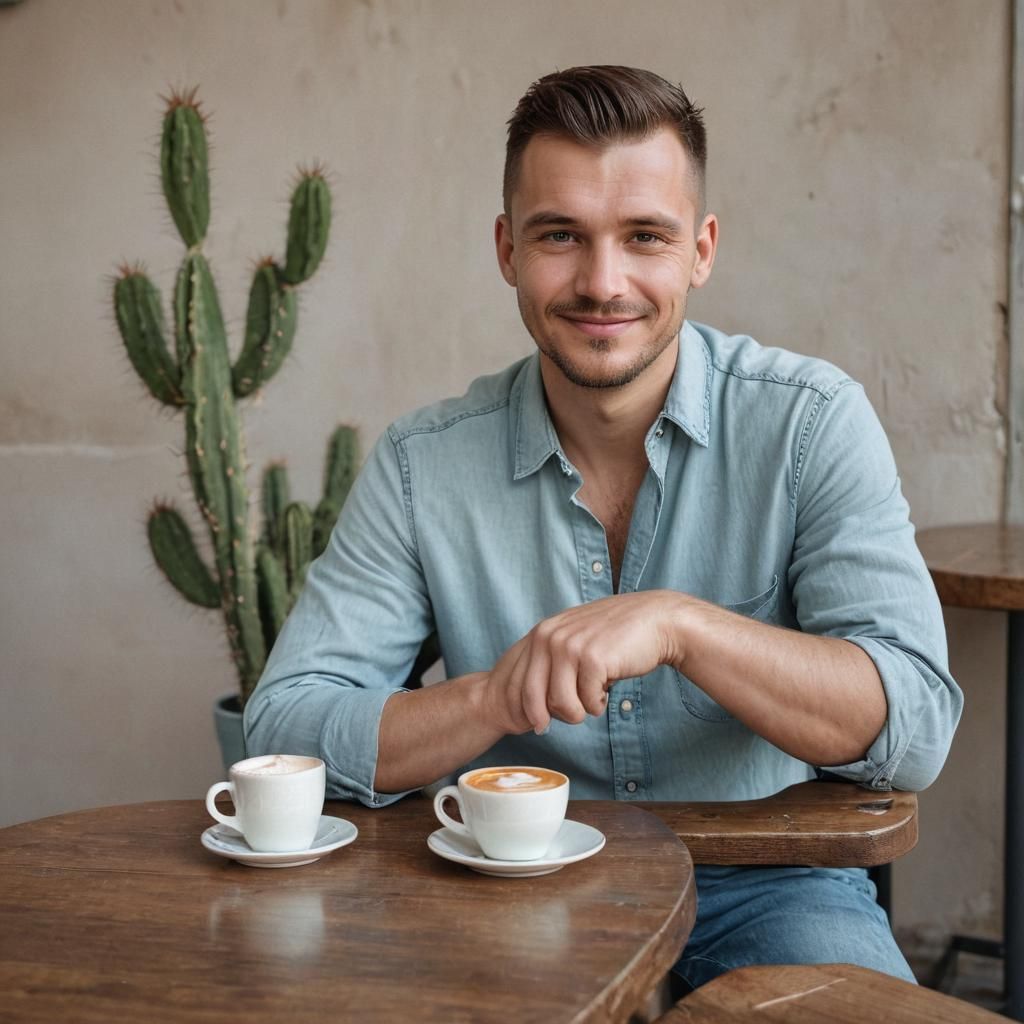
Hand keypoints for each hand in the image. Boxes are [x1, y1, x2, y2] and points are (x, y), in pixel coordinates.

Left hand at [480, 591, 686, 735]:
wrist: (656, 620)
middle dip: (546, 718)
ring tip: (592, 698)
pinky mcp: (593, 659)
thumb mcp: (573, 640)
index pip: (515, 680)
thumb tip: (529, 708)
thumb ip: (550, 663)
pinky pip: (587, 702)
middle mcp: (549, 637)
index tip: (533, 726)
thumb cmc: (614, 637)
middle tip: (564, 721)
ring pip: (560, 704)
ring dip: (578, 711)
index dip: (522, 710)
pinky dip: (598, 704)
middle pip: (531, 697)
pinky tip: (607, 689)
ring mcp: (570, 646)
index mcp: (541, 633)